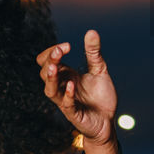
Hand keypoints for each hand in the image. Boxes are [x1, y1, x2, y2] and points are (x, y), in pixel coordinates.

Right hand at [37, 29, 116, 147]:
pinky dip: (67, 95)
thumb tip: (91, 31)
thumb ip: (93, 53)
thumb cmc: (100, 97)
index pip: (48, 61)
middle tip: (61, 50)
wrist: (108, 121)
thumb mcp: (99, 71)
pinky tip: (71, 86)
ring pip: (49, 90)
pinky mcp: (73, 114)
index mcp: (65, 75)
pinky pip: (65, 105)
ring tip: (55, 66)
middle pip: (45, 72)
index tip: (67, 45)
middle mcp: (62, 87)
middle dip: (51, 60)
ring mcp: (66, 101)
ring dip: (51, 78)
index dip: (53, 52)